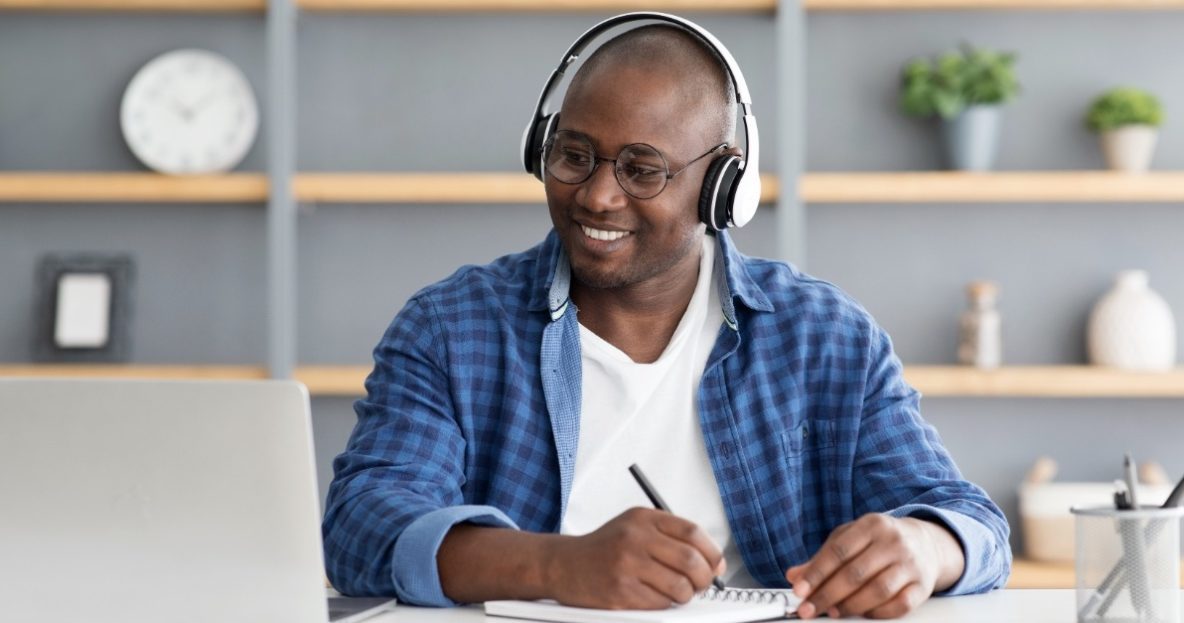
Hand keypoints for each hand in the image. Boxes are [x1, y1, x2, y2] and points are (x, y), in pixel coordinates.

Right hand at [544, 507, 724, 609]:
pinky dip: (666, 604)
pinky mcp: (621, 591)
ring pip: (680, 586)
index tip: (716, 564)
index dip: (711, 551)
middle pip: (691, 560)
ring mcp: (627, 565)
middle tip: (703, 584)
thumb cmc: (604, 548)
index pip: (692, 531)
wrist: (564, 565)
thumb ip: (669, 536)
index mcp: (643, 518)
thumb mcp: (634, 526)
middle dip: (705, 577)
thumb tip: (711, 560)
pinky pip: (660, 603)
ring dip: (686, 595)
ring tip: (678, 593)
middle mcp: (635, 537)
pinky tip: (655, 597)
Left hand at [784, 514, 963, 618]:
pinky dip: (878, 613)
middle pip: (855, 573)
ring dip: (851, 606)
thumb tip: (794, 576)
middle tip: (809, 609)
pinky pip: (900, 605)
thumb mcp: (850, 539)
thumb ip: (822, 558)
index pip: (839, 551)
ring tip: (833, 612)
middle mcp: (893, 542)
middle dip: (827, 595)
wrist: (925, 543)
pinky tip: (863, 613)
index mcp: (871, 525)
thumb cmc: (878, 542)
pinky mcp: (923, 585)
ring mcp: (910, 564)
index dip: (816, 573)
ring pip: (878, 591)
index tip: (800, 590)